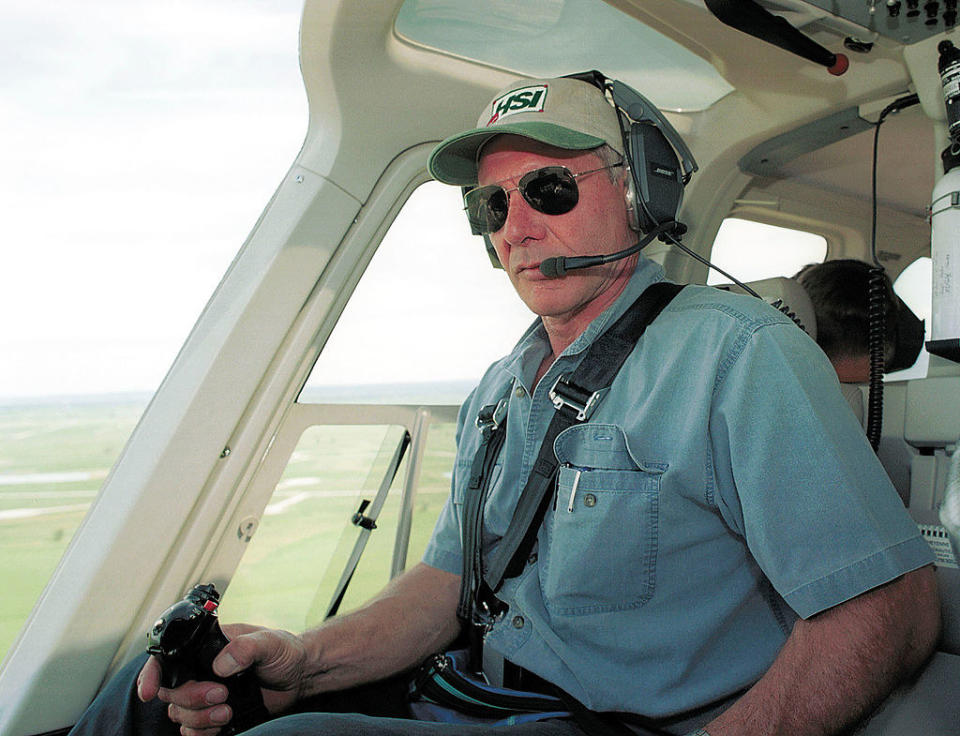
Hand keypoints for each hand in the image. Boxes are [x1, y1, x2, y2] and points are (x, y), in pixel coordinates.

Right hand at [137, 624, 306, 735]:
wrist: (298, 675)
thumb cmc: (283, 651)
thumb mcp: (270, 642)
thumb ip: (246, 647)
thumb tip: (221, 664)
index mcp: (206, 648)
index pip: (166, 658)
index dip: (151, 675)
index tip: (148, 692)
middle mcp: (200, 671)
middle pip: (170, 692)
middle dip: (191, 699)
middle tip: (221, 695)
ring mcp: (205, 694)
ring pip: (179, 714)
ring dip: (199, 718)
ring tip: (228, 711)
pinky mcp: (213, 715)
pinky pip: (193, 730)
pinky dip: (204, 732)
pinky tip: (226, 722)